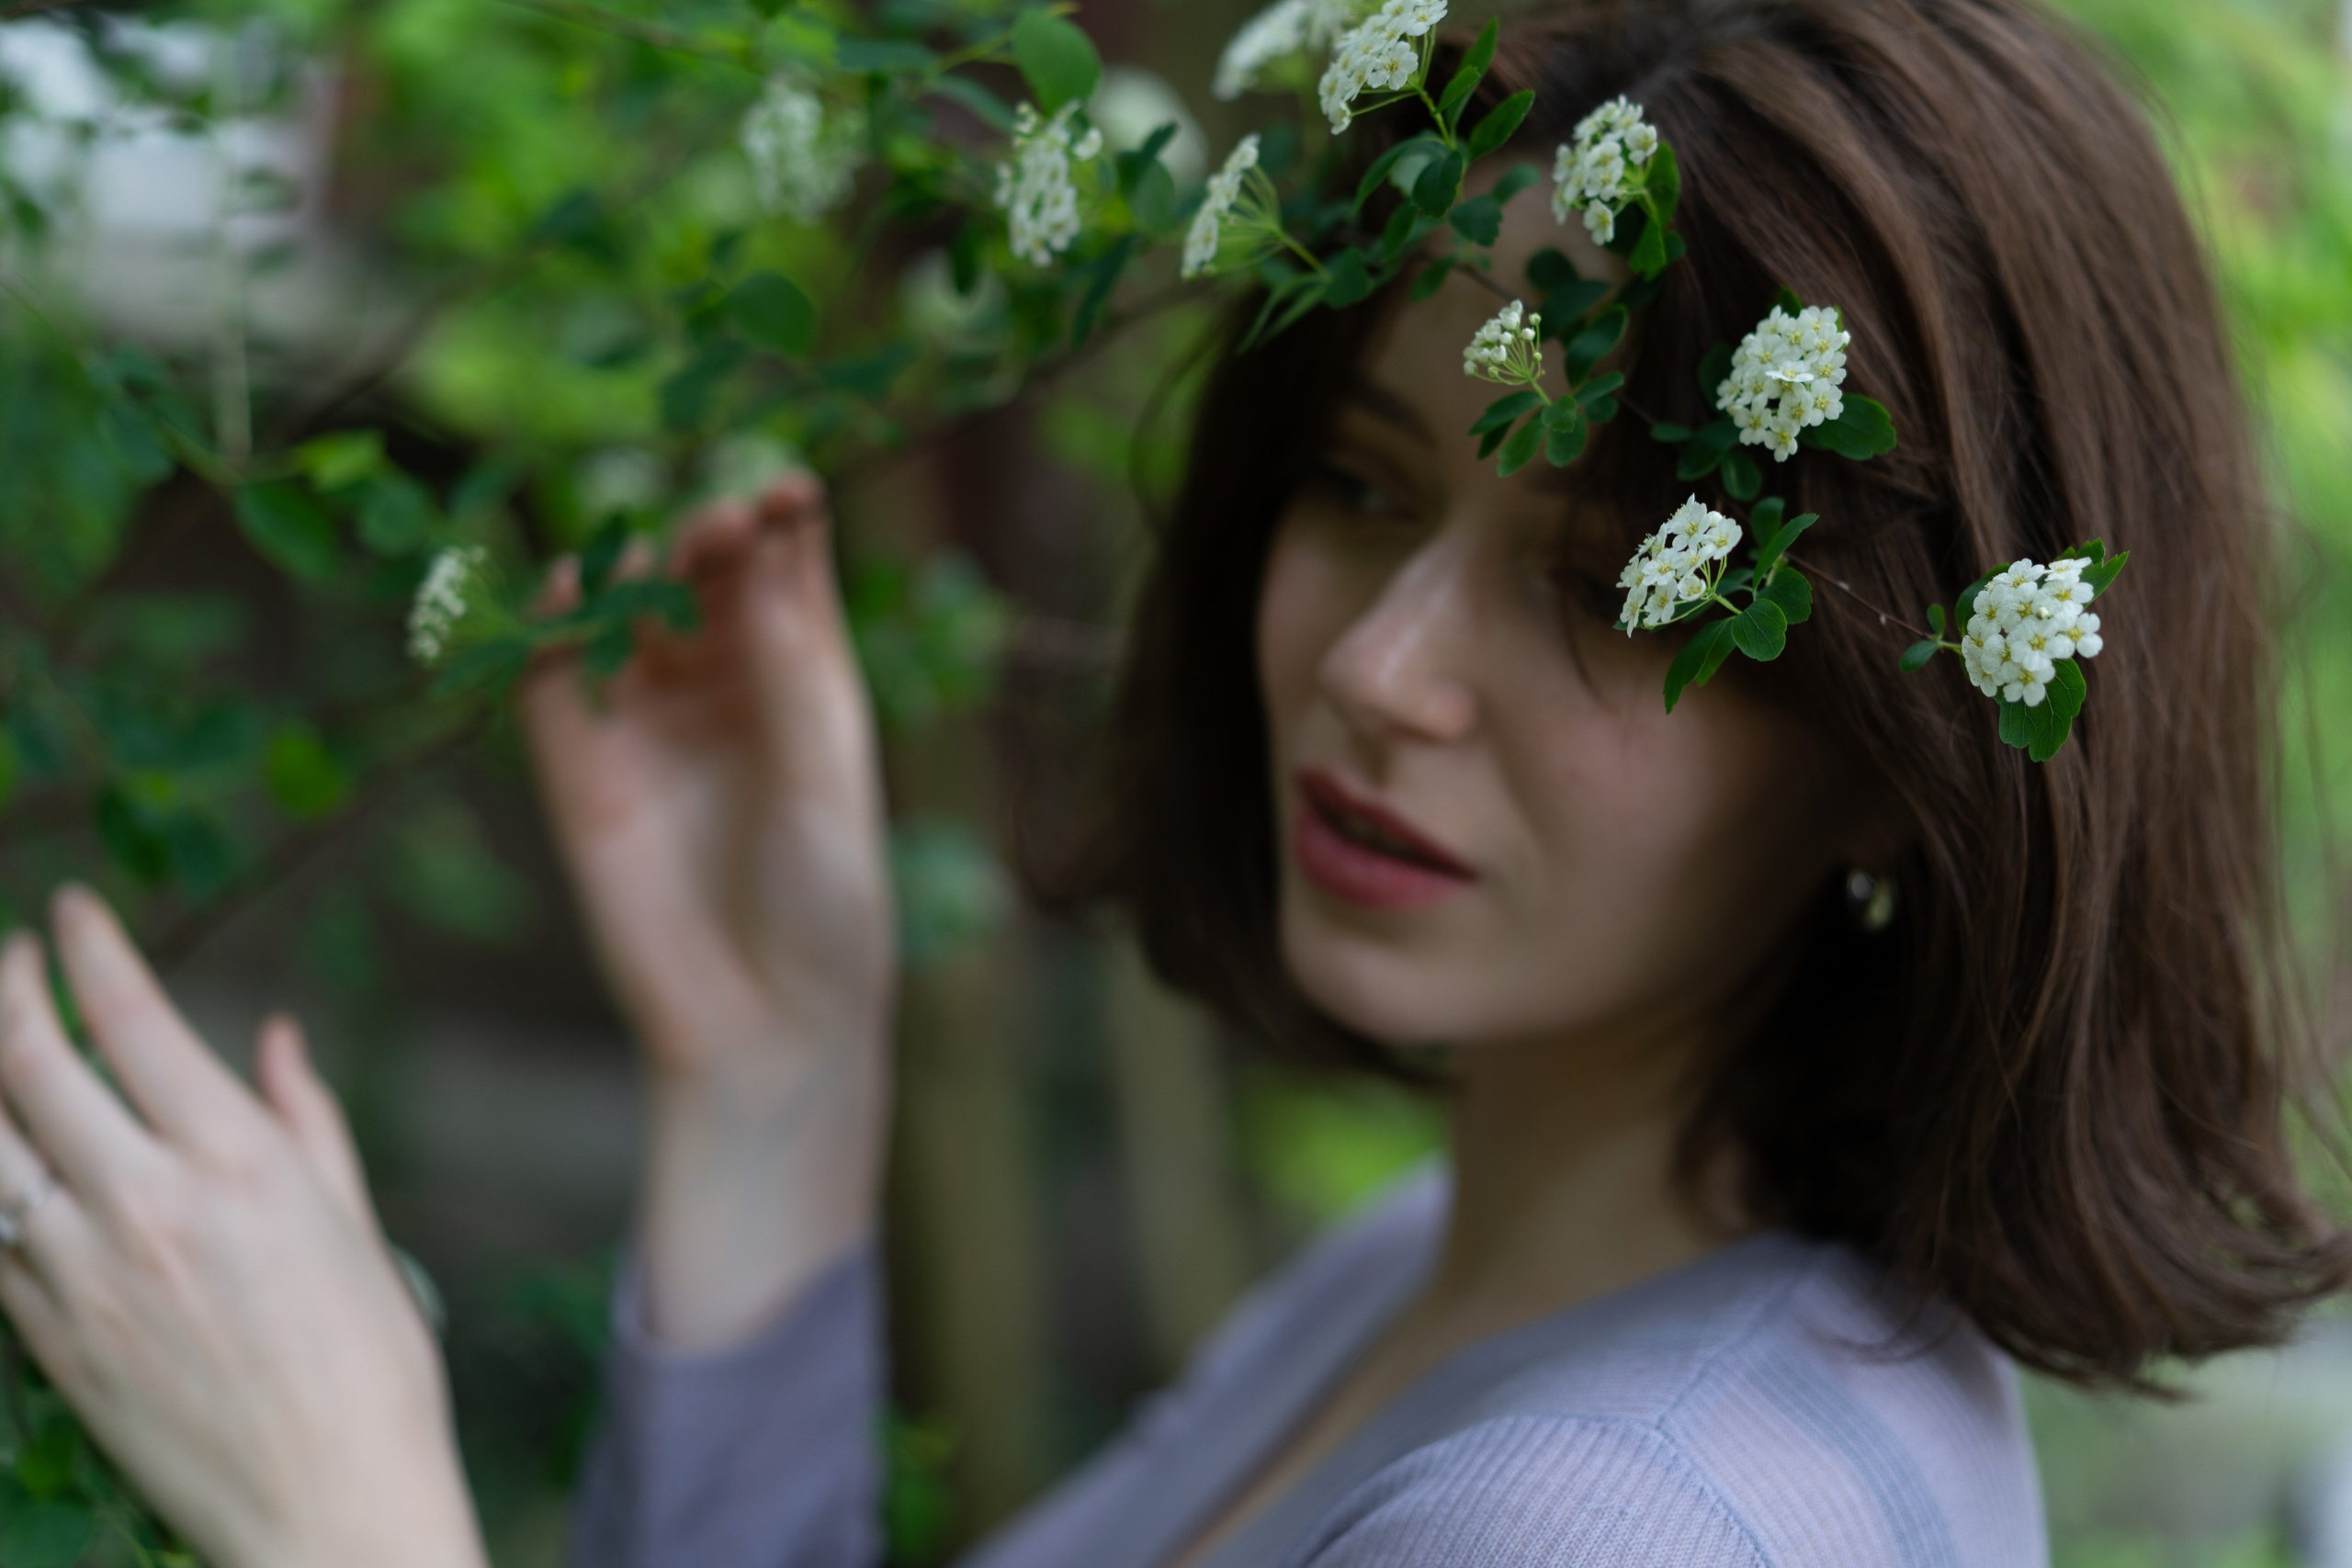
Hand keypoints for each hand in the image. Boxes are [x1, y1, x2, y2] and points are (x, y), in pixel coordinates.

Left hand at [0, 888, 485, 1567]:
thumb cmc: (370, 1364)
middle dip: (6, 989)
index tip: (73, 909)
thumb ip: (304, 1119)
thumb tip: (275, 1038)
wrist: (324, 1503)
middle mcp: (145, 1203)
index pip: (132, 1018)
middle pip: (26, 1062)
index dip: (90, 947)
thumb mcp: (354, 1223)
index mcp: (238, 1162)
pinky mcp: (47, 1336)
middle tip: (12, 958)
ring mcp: (81, 1273)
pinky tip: (2, 1156)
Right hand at [520, 475, 894, 1346]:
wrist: (762, 1026)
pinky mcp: (582, 772)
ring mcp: (650, 726)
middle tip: (716, 527)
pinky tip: (570, 590)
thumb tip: (764, 551)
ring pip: (630, 617)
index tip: (785, 491)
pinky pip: (556, 682)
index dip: (781, 523)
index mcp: (806, 685)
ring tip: (657, 558)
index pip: (786, 575)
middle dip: (707, 541)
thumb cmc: (826, 906)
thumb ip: (788, 671)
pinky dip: (555, 632)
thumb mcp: (823, 780)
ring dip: (637, 574)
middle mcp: (725, 691)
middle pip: (704, 580)